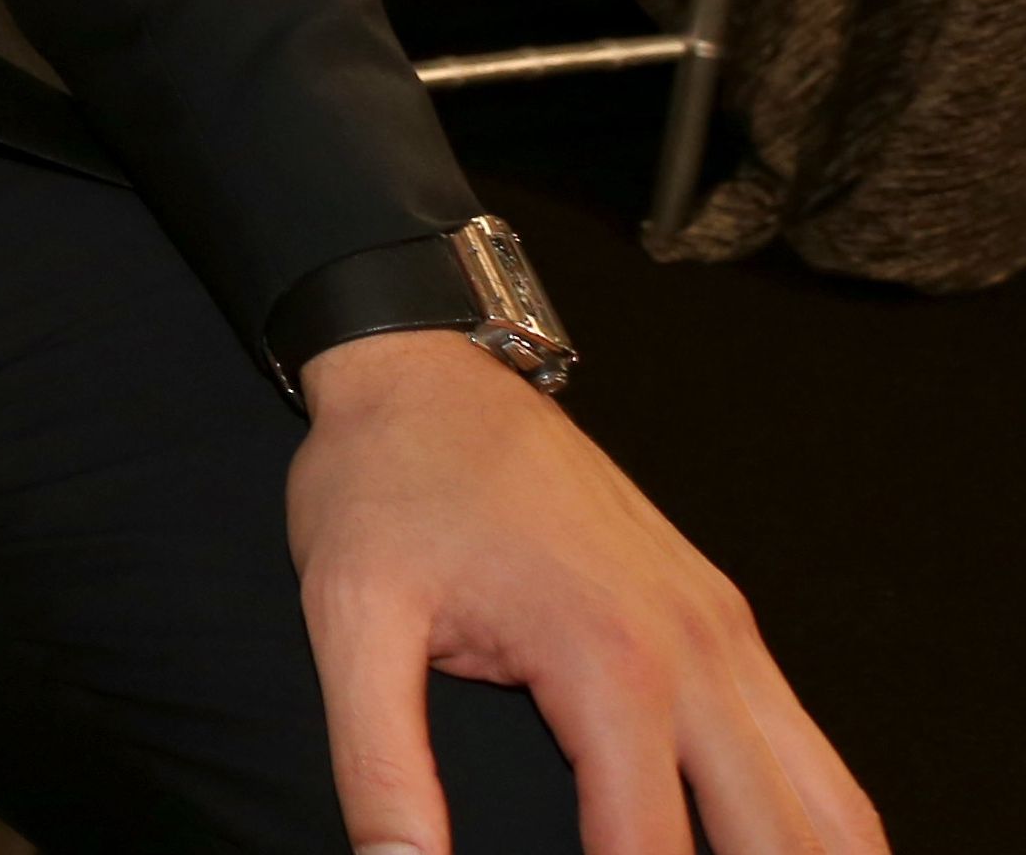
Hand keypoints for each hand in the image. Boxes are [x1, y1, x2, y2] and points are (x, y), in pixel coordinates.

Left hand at [291, 329, 877, 853]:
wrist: (424, 367)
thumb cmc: (383, 484)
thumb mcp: (348, 619)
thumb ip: (377, 762)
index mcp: (610, 663)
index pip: (652, 851)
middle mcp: (697, 651)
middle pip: (774, 839)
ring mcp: (725, 632)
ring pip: (826, 802)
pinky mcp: (725, 617)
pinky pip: (808, 746)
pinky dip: (815, 819)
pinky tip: (782, 852)